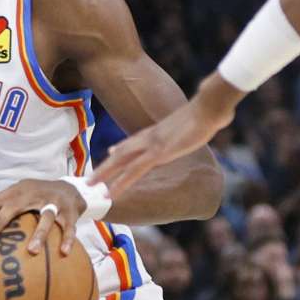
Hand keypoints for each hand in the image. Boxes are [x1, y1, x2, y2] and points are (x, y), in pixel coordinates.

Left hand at [0, 179, 81, 254]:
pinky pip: (69, 227)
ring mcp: (52, 202)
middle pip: (13, 207)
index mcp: (14, 193)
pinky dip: (67, 240)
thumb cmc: (30, 196)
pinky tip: (64, 253)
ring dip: (39, 234)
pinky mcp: (69, 212)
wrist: (69, 187)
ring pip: (45, 218)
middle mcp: (31, 195)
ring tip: (31, 251)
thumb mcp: (11, 197)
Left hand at [91, 72, 242, 195]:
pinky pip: (133, 171)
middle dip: (106, 165)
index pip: (134, 141)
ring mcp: (152, 145)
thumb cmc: (208, 113)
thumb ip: (189, 128)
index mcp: (158, 131)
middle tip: (91, 177)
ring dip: (104, 174)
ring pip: (121, 162)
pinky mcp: (158, 153)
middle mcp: (150, 137)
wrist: (209, 107)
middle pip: (122, 152)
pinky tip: (111, 192)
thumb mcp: (194, 123)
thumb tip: (197, 127)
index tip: (110, 153)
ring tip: (90, 185)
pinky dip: (120, 182)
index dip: (121, 148)